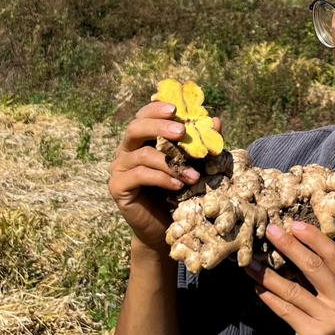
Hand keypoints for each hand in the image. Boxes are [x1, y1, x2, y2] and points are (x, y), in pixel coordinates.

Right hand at [108, 100, 220, 253]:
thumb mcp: (193, 163)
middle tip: (181, 131)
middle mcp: (126, 150)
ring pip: (142, 154)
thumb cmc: (178, 190)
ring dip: (171, 162)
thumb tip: (216, 121)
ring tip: (194, 175)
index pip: (143, 116)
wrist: (164, 225)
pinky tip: (178, 185)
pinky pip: (140, 175)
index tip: (176, 109)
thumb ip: (201, 143)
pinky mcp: (117, 187)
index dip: (156, 109)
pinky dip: (162, 178)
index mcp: (141, 139)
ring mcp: (118, 168)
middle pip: (135, 128)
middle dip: (159, 126)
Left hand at [245, 222, 334, 334]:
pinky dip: (269, 298)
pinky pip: (286, 311)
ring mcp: (330, 320)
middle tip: (270, 230)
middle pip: (313, 266)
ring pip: (293, 289)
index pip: (334, 255)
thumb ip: (327, 284)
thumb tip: (297, 254)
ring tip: (250, 262)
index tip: (294, 224)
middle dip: (289, 245)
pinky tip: (257, 289)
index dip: (313, 238)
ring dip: (268, 274)